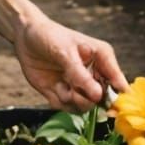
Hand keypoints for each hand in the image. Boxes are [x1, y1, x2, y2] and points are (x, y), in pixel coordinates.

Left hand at [13, 15, 127, 110]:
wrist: (25, 36)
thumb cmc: (49, 36)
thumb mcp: (64, 53)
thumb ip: (80, 75)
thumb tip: (98, 96)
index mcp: (102, 58)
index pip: (118, 82)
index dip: (119, 98)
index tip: (112, 108)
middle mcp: (94, 74)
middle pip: (102, 99)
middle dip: (88, 98)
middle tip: (73, 89)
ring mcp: (79, 85)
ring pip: (85, 106)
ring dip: (73, 100)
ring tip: (61, 86)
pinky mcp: (64, 93)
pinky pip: (68, 107)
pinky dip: (60, 101)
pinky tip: (54, 86)